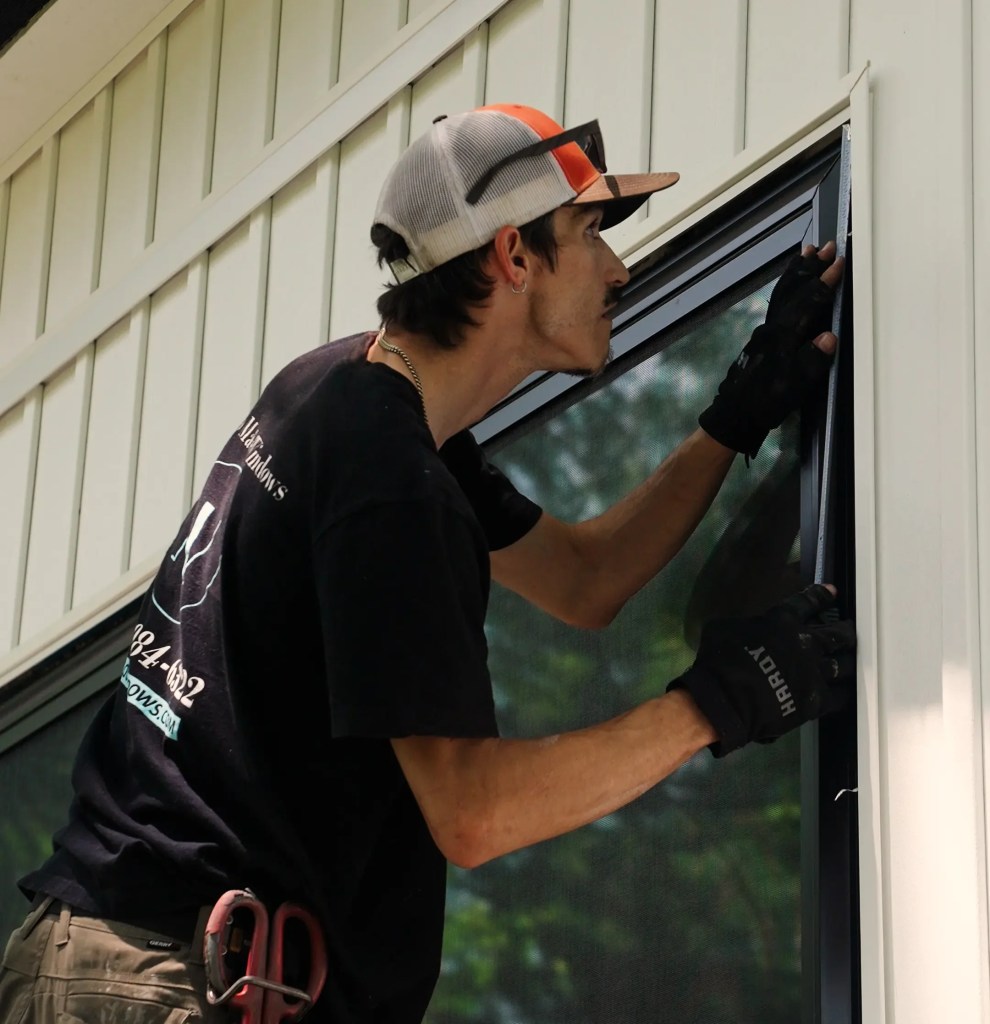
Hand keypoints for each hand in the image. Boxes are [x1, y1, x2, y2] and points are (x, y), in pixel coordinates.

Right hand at [666, 583, 855, 757]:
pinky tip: (844, 692)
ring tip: (851, 661)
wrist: (727, 698)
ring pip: (844, 665)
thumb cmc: (719, 660)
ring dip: (849, 662)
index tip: (832, 592)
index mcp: (782, 621)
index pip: (808, 602)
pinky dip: (843, 693)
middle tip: (848, 632)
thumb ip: (747, 624)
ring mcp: (814, 673)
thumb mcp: (725, 627)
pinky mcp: (816, 701)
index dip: (821, 596)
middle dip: (846, 632)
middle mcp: (805, 643)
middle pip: (838, 634)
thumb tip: (749, 627)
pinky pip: (840, 697)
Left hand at [698, 242, 843, 458]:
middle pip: (792, 291)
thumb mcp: (792, 388)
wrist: (734, 415)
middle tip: (824, 246)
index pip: (806, 304)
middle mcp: (771, 329)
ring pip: (782, 294)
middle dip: (809, 268)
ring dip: (796, 273)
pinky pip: (777, 303)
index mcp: (782, 338)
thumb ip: (811, 361)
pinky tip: (791, 285)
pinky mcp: (761, 338)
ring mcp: (764, 332)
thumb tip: (830, 336)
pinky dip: (786, 287)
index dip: (823, 284)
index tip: (838, 263)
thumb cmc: (765, 404)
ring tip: (805, 253)